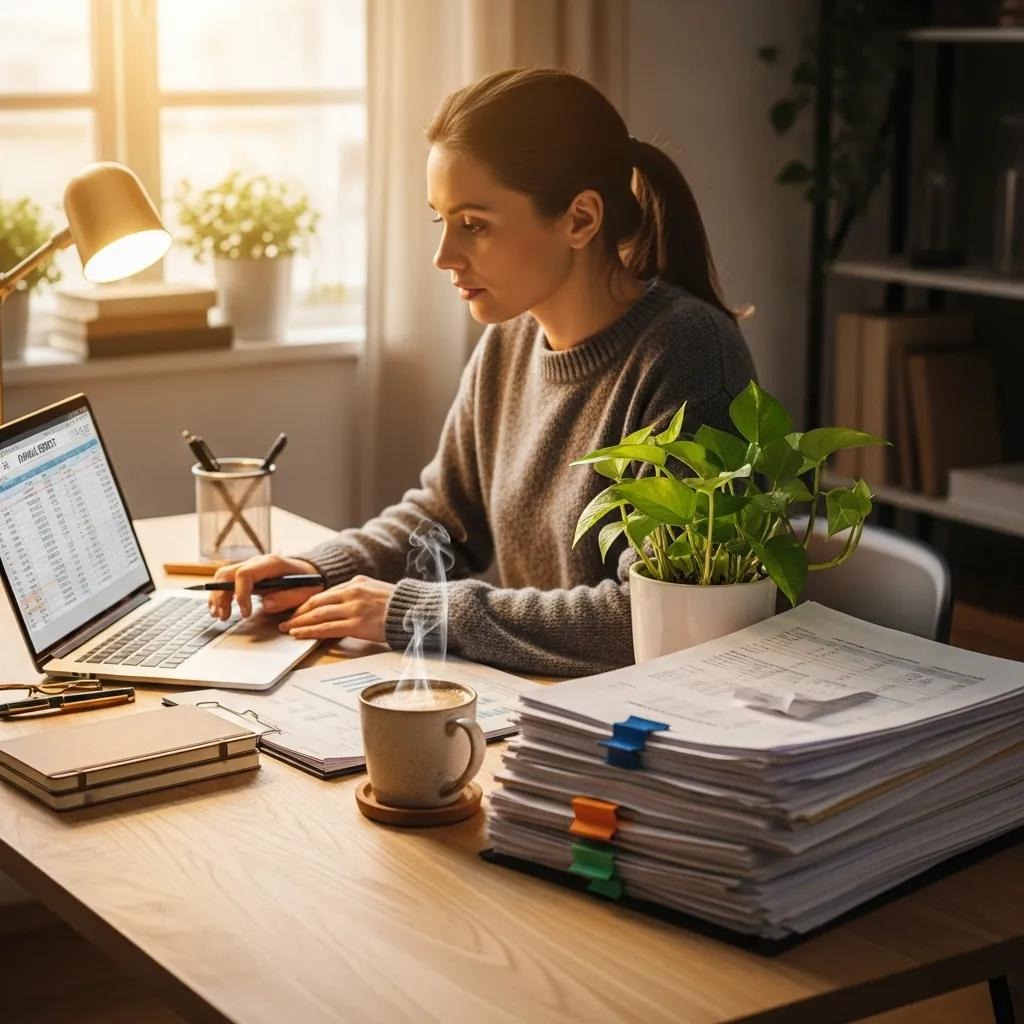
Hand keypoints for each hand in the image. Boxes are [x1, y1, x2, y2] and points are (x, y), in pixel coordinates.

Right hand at [208, 554, 322, 619]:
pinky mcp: (246, 575)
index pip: (244, 574)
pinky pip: (226, 581)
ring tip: (220, 616)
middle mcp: (256, 562)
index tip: (245, 613)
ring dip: (217, 597)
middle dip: (221, 596)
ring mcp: (250, 567)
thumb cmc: (309, 582)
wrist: (310, 571)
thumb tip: (266, 604)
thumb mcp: (306, 592)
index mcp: (271, 563)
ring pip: (222, 577)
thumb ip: (287, 598)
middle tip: (224, 616)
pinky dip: (219, 595)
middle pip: (227, 573)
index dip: (241, 594)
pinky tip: (219, 610)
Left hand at [279, 575, 395, 643]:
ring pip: (318, 615)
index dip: (308, 603)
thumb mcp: (376, 591)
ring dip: (300, 622)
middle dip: (299, 612)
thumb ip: (358, 594)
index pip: (325, 593)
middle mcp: (353, 592)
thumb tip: (341, 604)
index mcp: (357, 582)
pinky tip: (299, 634)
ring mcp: (354, 608)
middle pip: (317, 602)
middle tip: (285, 620)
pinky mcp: (357, 624)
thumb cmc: (399, 605)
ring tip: (288, 629)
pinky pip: (327, 628)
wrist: (416, 611)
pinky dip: (310, 631)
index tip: (298, 611)